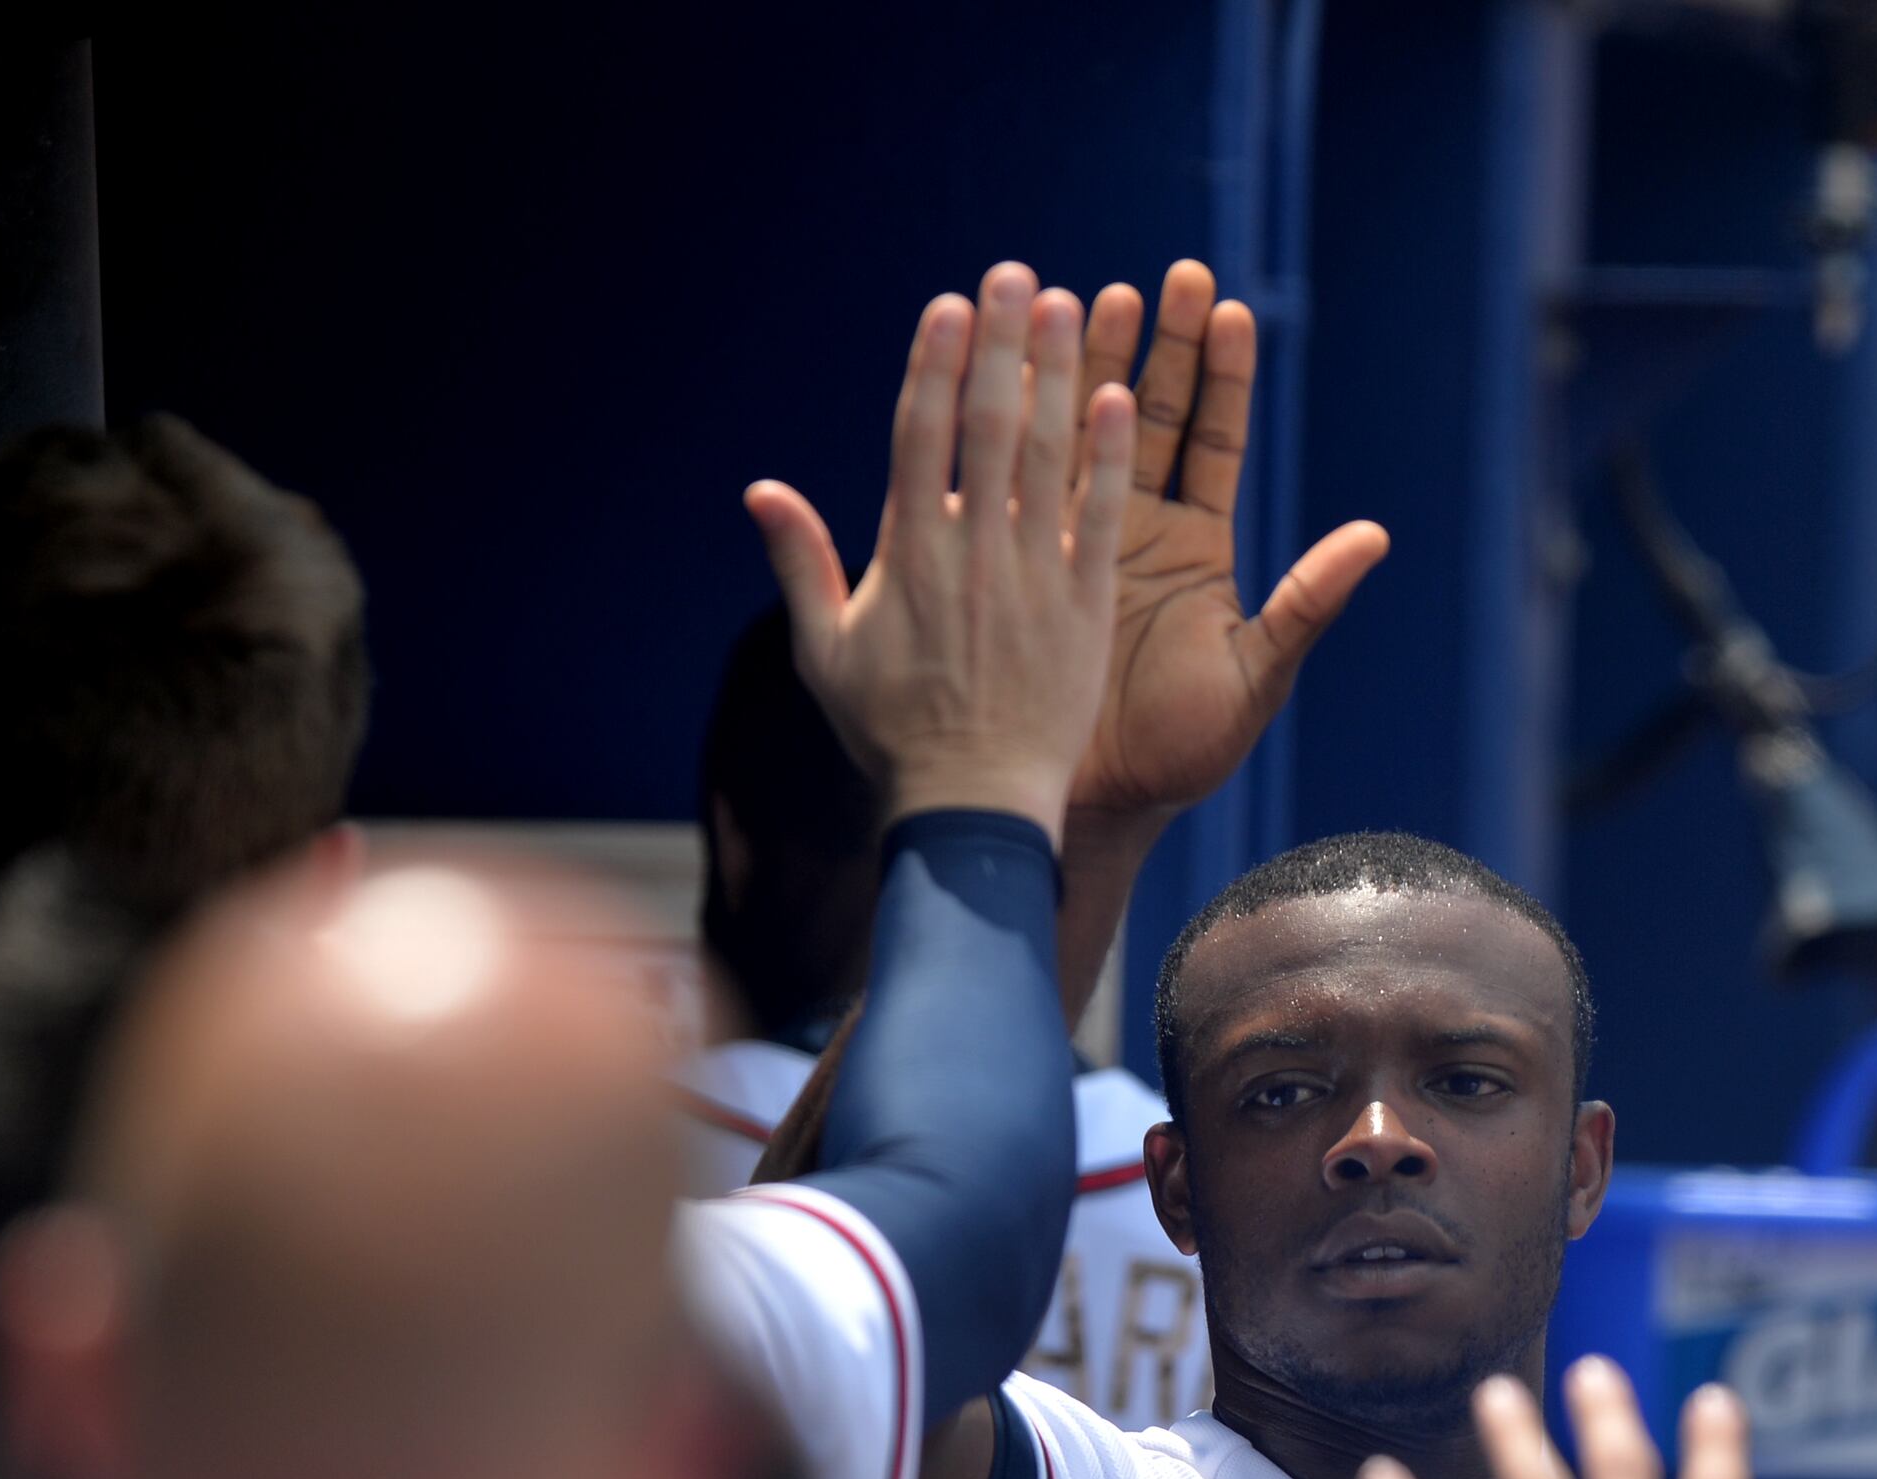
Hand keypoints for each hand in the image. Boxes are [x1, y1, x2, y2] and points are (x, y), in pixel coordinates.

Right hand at [745, 264, 1132, 838]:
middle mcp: (970, 552)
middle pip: (986, 426)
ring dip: (1058, 375)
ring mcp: (1032, 576)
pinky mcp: (1083, 607)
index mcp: (907, 555)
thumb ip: (799, 565)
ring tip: (1073, 304)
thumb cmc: (890, 735)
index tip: (950, 306)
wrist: (971, 805)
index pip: (920, 438)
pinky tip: (1117, 397)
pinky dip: (1105, 457)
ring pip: (1046, 456)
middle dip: (1002, 344)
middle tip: (1016, 275)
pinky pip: (1097, 517)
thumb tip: (760, 492)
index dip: (935, 365)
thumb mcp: (826, 653)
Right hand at [1066, 260, 1390, 818]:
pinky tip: (1025, 362)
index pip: (1213, 441)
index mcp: (1198, 548)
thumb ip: (1309, 601)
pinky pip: (1028, 478)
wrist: (1095, 802)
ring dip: (1096, 364)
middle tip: (1179, 275)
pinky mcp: (1028, 557)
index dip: (1223, 378)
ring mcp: (1080, 536)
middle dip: (1166, 344)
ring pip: (1090, 430)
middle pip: (1156, 415)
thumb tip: (1375, 535)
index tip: (1233, 312)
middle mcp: (1141, 529)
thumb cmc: (1183, 749)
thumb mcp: (1255, 675)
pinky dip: (1027, 422)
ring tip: (1103, 293)